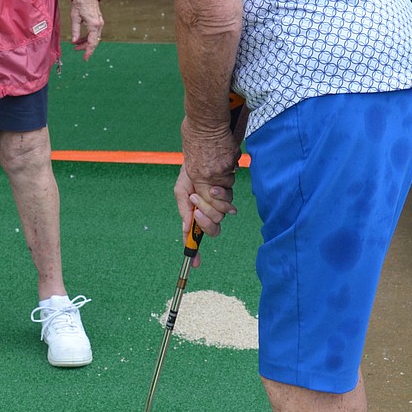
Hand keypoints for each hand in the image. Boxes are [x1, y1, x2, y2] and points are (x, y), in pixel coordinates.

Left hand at [70, 0, 103, 60]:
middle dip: (85, 47)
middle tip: (76, 50)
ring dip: (86, 42)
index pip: (92, 42)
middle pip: (94, 41)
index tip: (85, 58)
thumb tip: (74, 41)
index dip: (88, 51)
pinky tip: (80, 38)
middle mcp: (99, 24)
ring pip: (94, 37)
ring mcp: (100, 23)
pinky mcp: (98, 21)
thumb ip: (75, 30)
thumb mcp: (75, 17)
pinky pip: (94, 32)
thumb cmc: (80, 3)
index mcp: (94, 24)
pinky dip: (88, 37)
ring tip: (76, 44)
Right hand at [175, 121, 238, 257]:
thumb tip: (188, 230)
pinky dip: (222, 196)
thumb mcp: (182, 189)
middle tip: (200, 210)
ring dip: (214, 205)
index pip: (196, 235)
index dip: (195, 250)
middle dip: (207, 221)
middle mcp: (208, 209)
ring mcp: (220, 202)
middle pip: (213, 228)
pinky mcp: (229, 192)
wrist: (204, 148)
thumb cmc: (190, 168)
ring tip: (206, 190)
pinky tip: (216, 186)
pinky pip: (229, 202)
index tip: (196, 263)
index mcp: (195, 211)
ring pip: (222, 216)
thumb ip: (184, 210)